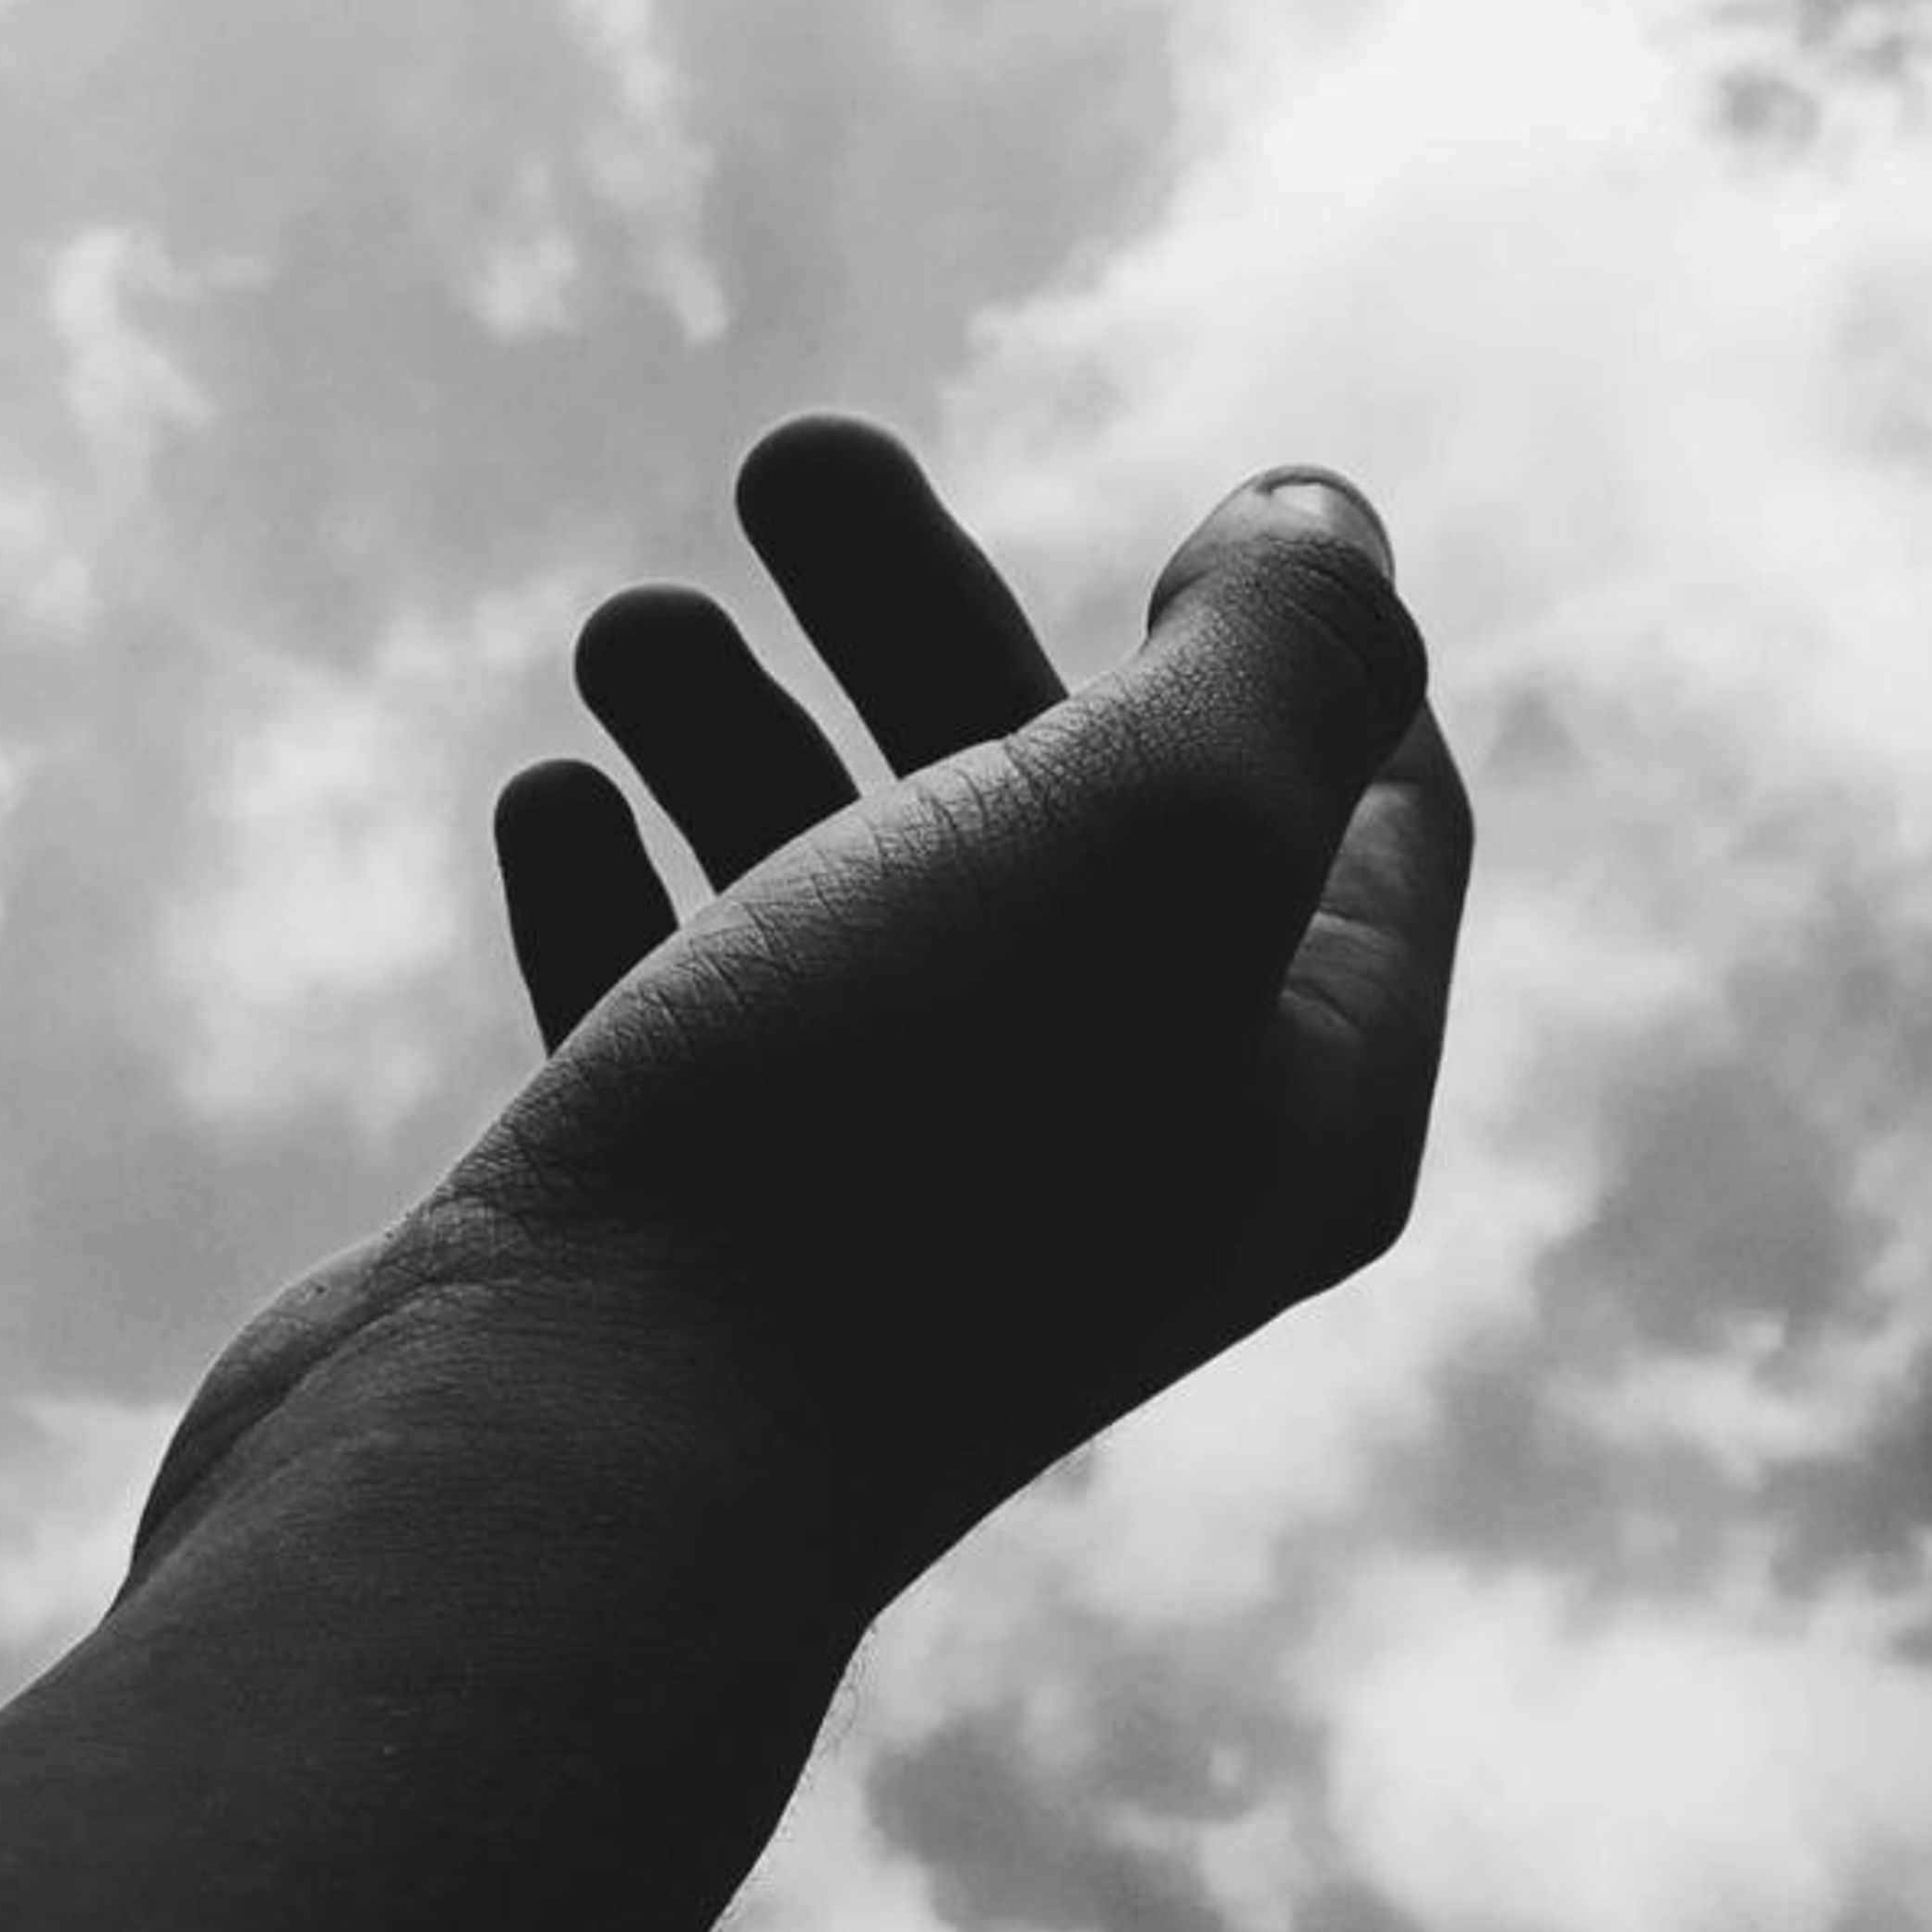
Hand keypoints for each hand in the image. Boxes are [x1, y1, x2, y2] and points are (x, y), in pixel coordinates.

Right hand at [439, 413, 1473, 1610]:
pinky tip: (554, 801)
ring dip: (751, 736)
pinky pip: (685, 1022)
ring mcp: (890, 1217)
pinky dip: (628, 891)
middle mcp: (1115, 1170)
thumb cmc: (878, 1142)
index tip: (1191, 519)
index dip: (1305, 647)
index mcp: (1289, 1100)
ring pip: (850, 907)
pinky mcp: (690, 1245)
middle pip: (1074, 824)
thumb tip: (1316, 529)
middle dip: (940, 623)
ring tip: (634, 635)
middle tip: (794, 467)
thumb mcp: (1157, 834)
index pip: (1378, 826)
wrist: (561, 1465)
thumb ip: (1285, 654)